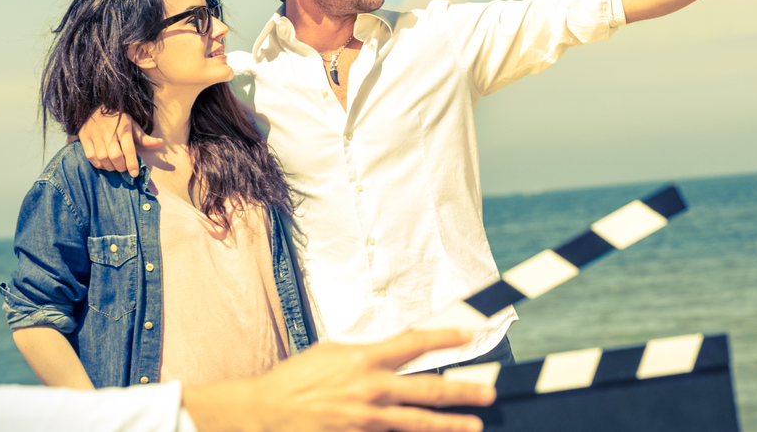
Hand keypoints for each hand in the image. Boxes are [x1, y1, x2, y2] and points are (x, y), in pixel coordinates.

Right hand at [76, 109, 161, 176]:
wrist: (95, 108)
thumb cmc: (117, 120)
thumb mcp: (132, 125)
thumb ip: (144, 138)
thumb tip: (160, 143)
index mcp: (123, 128)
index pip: (128, 148)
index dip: (132, 163)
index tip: (135, 173)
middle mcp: (108, 132)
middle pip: (115, 156)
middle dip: (121, 167)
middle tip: (125, 169)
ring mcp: (95, 136)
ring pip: (102, 158)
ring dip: (110, 167)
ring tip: (116, 167)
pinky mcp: (85, 139)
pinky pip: (91, 157)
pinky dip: (99, 164)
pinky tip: (105, 164)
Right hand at [184, 329, 495, 431]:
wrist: (267, 410)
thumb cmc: (299, 378)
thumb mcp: (335, 352)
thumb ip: (369, 353)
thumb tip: (397, 349)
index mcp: (365, 358)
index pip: (415, 342)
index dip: (446, 336)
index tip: (470, 333)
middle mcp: (371, 388)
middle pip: (428, 389)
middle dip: (463, 390)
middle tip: (489, 390)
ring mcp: (367, 419)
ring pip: (419, 422)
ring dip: (450, 425)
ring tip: (474, 425)